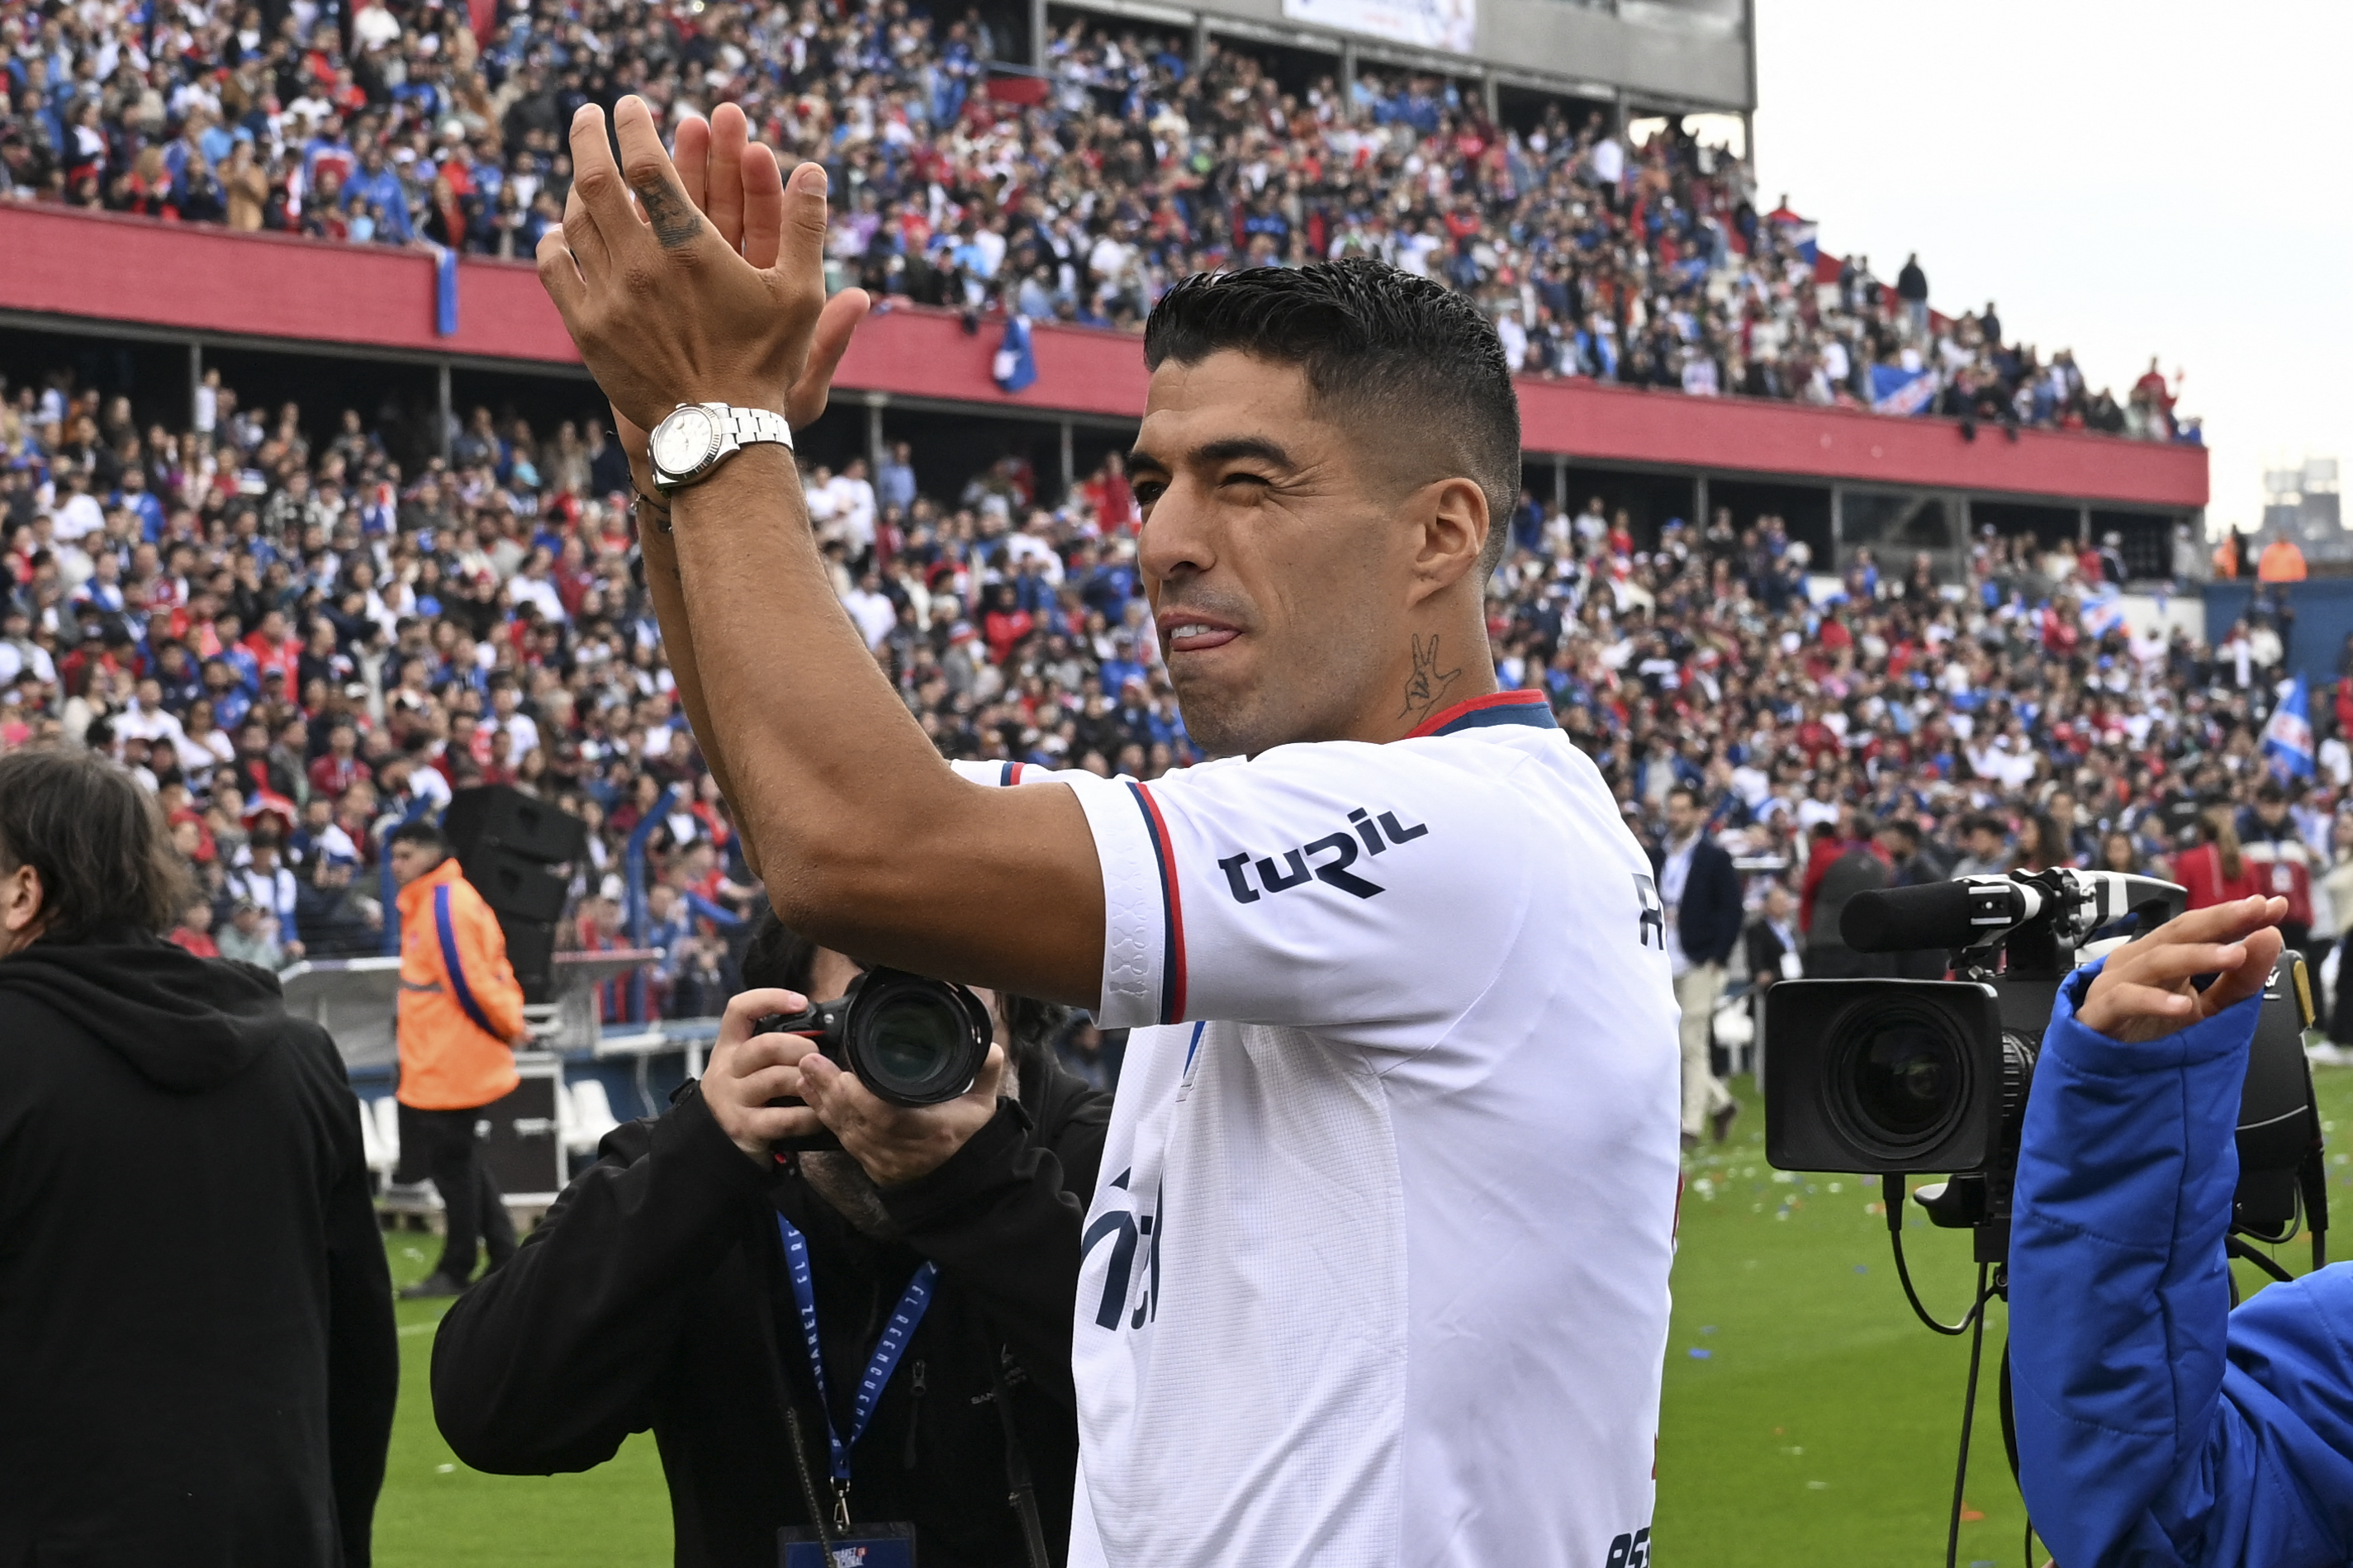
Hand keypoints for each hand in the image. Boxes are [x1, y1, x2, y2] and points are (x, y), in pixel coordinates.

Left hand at [537, 95, 865, 433]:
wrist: (718, 432)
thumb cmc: (765, 362)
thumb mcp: (801, 295)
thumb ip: (806, 228)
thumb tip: (815, 170)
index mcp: (690, 247)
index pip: (646, 162)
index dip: (633, 125)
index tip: (627, 105)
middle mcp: (640, 265)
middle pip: (595, 180)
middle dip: (586, 138)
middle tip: (586, 116)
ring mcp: (608, 296)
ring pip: (574, 221)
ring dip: (573, 187)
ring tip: (581, 172)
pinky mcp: (587, 329)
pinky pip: (555, 271)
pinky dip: (553, 242)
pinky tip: (558, 233)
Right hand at [703, 986, 824, 1163]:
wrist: (711, 1141)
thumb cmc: (742, 1094)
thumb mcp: (744, 1065)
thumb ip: (771, 1046)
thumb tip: (819, 1028)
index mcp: (729, 1047)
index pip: (739, 1010)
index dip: (770, 999)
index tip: (800, 1002)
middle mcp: (727, 1070)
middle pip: (765, 1046)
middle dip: (800, 1047)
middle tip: (816, 1055)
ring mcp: (734, 1099)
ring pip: (776, 1079)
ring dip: (807, 1080)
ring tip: (822, 1084)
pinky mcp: (745, 1128)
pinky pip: (785, 1118)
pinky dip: (809, 1116)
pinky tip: (819, 1114)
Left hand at [798, 1040, 1007, 1187]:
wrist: (963, 1184)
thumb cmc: (972, 1139)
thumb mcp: (985, 1106)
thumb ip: (985, 1072)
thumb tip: (988, 1046)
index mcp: (929, 1132)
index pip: (887, 1117)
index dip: (861, 1098)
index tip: (845, 1074)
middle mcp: (900, 1149)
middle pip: (856, 1120)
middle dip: (829, 1091)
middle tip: (811, 1062)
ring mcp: (882, 1159)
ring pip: (844, 1130)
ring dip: (821, 1102)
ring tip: (805, 1074)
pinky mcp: (871, 1164)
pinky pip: (843, 1140)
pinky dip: (825, 1118)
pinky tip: (811, 1097)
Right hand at [2075, 895, 2288, 1043]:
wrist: (2104, 1071)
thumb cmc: (2150, 1033)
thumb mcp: (2210, 1008)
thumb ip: (2240, 979)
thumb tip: (2269, 937)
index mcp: (2162, 954)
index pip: (2201, 927)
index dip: (2235, 916)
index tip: (2273, 906)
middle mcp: (2137, 961)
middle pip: (2179, 932)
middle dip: (2220, 921)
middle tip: (2255, 913)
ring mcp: (2116, 983)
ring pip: (2156, 961)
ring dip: (2196, 956)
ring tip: (2234, 956)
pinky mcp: (2099, 1012)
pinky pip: (2125, 1000)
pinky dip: (2154, 1001)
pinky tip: (2183, 1007)